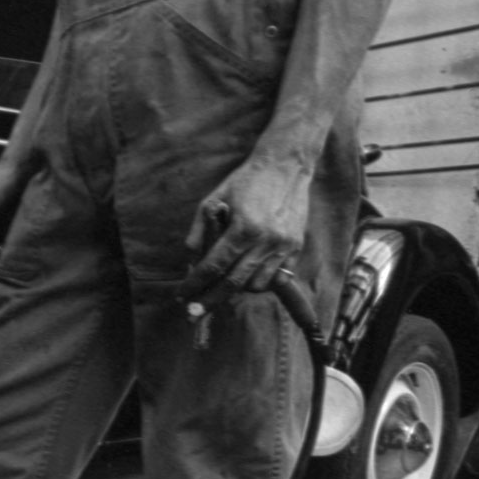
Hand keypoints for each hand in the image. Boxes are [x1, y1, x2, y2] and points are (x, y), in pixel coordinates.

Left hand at [179, 155, 313, 309]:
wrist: (287, 165)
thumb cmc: (246, 181)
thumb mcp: (214, 198)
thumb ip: (200, 228)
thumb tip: (189, 257)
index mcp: (243, 228)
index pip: (213, 266)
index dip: (194, 284)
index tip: (181, 297)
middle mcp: (265, 240)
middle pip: (233, 284)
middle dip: (210, 301)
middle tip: (193, 314)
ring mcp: (284, 246)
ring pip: (256, 285)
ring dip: (237, 289)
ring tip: (223, 285)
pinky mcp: (296, 247)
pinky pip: (277, 278)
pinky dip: (260, 282)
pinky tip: (247, 276)